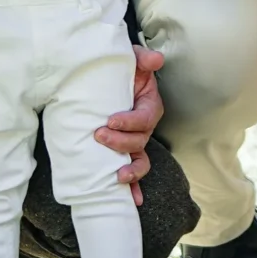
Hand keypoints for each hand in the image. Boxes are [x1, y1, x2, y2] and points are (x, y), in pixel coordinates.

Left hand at [95, 46, 162, 206]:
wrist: (104, 79)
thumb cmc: (120, 70)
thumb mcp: (131, 59)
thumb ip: (142, 57)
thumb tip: (156, 60)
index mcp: (149, 105)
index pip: (145, 117)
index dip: (130, 122)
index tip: (110, 120)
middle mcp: (144, 126)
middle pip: (141, 141)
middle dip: (121, 143)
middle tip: (99, 136)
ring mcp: (135, 141)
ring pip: (140, 160)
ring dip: (131, 171)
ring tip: (117, 176)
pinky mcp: (122, 152)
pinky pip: (131, 171)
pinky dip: (133, 187)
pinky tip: (131, 200)